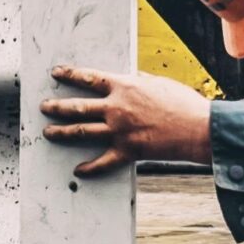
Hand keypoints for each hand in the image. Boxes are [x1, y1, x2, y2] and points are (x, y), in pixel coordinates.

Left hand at [39, 66, 212, 175]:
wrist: (198, 128)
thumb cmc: (183, 103)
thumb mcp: (160, 83)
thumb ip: (141, 81)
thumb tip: (132, 78)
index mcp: (124, 86)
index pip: (89, 78)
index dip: (70, 74)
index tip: (56, 73)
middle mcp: (116, 108)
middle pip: (78, 106)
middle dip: (57, 106)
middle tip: (44, 107)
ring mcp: (120, 130)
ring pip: (82, 131)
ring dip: (62, 132)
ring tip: (48, 132)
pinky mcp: (128, 150)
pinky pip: (103, 161)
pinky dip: (90, 168)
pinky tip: (78, 170)